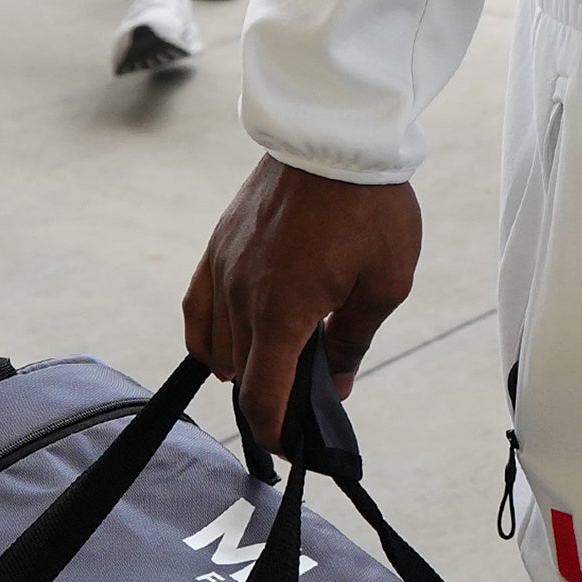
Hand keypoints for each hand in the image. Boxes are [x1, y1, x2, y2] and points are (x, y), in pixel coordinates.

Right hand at [183, 157, 423, 450]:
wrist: (336, 133)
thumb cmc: (370, 206)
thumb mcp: (383, 283)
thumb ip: (352, 342)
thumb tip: (334, 386)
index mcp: (283, 311)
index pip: (262, 398)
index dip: (275, 435)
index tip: (294, 448)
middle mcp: (241, 295)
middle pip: (240, 377)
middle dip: (268, 404)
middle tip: (302, 412)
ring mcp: (222, 268)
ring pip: (215, 346)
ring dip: (242, 371)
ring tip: (276, 375)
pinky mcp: (218, 245)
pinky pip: (198, 307)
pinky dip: (207, 337)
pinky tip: (223, 349)